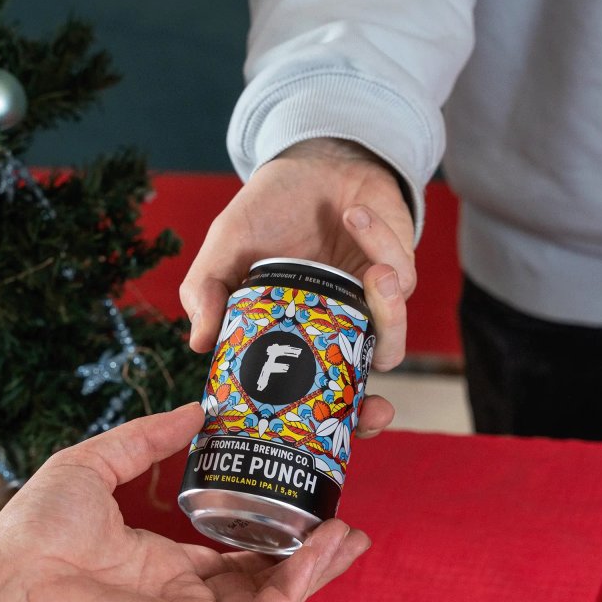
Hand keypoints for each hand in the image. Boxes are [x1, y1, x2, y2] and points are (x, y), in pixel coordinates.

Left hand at [0, 403, 369, 601]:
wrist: (8, 589)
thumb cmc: (36, 535)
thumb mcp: (96, 463)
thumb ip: (146, 438)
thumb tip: (194, 410)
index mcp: (158, 557)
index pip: (231, 545)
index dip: (271, 522)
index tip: (302, 497)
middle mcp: (181, 589)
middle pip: (262, 573)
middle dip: (308, 549)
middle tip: (345, 520)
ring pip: (271, 595)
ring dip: (314, 567)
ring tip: (348, 534)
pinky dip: (296, 585)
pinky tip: (319, 551)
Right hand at [180, 138, 416, 437]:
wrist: (313, 160)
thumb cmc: (266, 212)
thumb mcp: (225, 247)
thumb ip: (208, 291)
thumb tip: (199, 344)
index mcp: (291, 338)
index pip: (304, 397)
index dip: (312, 426)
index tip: (314, 441)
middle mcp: (332, 334)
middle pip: (356, 393)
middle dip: (368, 409)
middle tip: (374, 409)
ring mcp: (366, 310)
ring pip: (390, 343)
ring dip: (389, 315)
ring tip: (374, 275)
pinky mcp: (397, 273)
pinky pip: (401, 279)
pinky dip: (380, 246)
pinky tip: (354, 215)